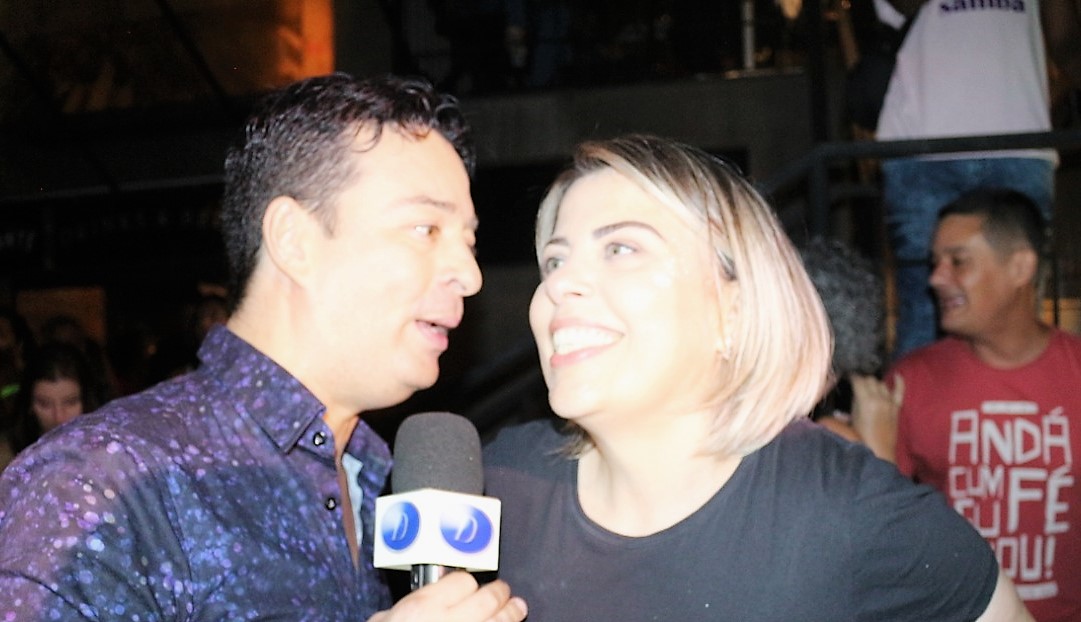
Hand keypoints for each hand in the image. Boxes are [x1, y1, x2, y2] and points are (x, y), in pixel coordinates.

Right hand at [367, 571, 527, 621]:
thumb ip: (396, 614)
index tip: (469, 587)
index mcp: (422, 608)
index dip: (466, 584)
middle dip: (498, 593)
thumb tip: (395, 612)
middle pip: (488, 598)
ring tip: (517, 608)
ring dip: (511, 614)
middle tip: (503, 592)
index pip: (461, 581)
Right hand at [849, 373, 903, 462]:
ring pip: (881, 383)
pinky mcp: (897, 407)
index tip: (845, 375)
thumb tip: (843, 402)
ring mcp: (890, 402)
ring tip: (866, 385)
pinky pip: (899, 391)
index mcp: (866, 401)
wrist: (879, 453)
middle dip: (861, 378)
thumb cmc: (860, 440)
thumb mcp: (848, 423)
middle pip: (870, 379)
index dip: (851, 375)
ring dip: (873, 383)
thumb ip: (845, 408)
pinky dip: (899, 382)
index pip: (858, 379)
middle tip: (853, 383)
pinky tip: (896, 375)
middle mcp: (879, 398)